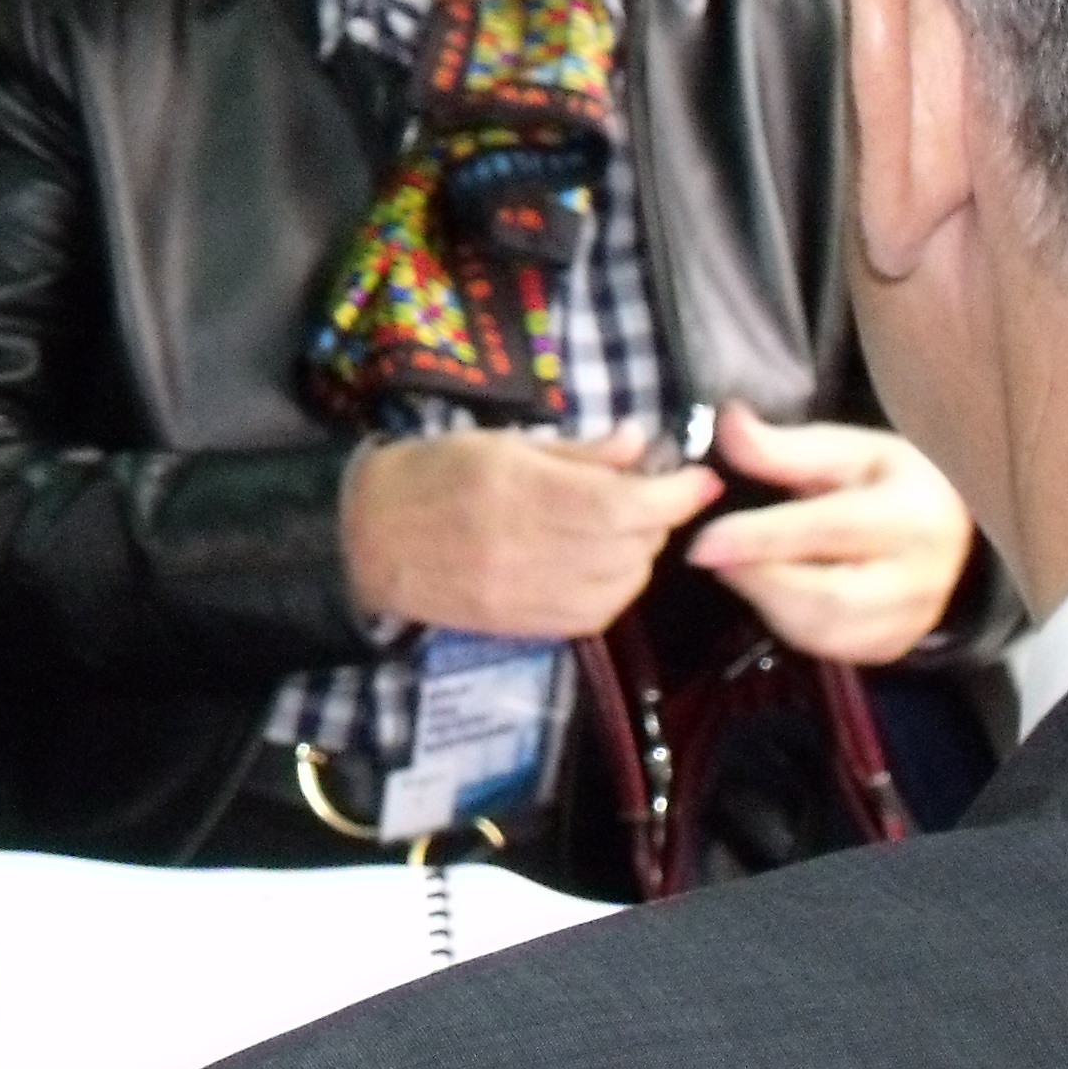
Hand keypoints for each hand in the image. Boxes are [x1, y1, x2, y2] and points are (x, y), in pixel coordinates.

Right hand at [341, 426, 722, 640]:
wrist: (367, 538)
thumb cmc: (433, 473)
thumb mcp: (501, 442)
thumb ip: (576, 450)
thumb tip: (641, 444)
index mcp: (520, 489)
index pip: (626, 502)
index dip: (676, 493)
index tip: (700, 478)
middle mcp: (529, 546)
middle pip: (632, 543)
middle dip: (658, 518)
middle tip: (652, 495)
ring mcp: (528, 593)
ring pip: (624, 582)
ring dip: (640, 553)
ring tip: (624, 529)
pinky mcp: (526, 625)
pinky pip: (599, 614)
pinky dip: (618, 588)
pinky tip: (604, 565)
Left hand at [680, 403, 976, 663]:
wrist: (943, 525)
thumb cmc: (884, 478)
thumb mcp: (840, 448)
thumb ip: (782, 447)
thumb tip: (728, 424)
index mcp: (914, 516)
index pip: (832, 532)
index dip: (762, 539)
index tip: (704, 542)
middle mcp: (921, 579)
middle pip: (829, 598)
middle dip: (758, 578)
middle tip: (711, 553)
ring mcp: (911, 623)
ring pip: (822, 631)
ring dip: (765, 601)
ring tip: (741, 564)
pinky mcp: (891, 647)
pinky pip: (826, 647)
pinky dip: (786, 621)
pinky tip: (773, 588)